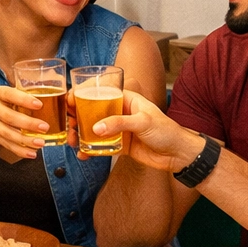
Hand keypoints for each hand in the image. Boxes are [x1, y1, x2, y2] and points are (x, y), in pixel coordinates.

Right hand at [0, 85, 49, 160]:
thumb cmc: (3, 104)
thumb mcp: (9, 95)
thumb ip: (25, 96)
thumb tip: (55, 98)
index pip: (9, 94)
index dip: (24, 100)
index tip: (39, 105)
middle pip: (8, 117)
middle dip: (28, 123)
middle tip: (45, 127)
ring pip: (8, 133)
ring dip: (25, 140)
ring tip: (41, 143)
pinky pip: (7, 145)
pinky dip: (20, 150)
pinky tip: (32, 153)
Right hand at [82, 90, 205, 171]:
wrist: (178, 155)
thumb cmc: (167, 131)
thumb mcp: (143, 122)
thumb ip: (120, 123)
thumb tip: (96, 129)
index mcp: (126, 99)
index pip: (101, 91)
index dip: (83, 94)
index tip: (70, 101)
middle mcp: (119, 112)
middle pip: (92, 110)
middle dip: (77, 117)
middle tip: (69, 126)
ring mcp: (118, 129)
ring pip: (93, 128)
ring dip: (80, 134)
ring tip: (73, 142)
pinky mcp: (119, 145)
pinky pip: (100, 146)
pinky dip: (89, 150)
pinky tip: (83, 155)